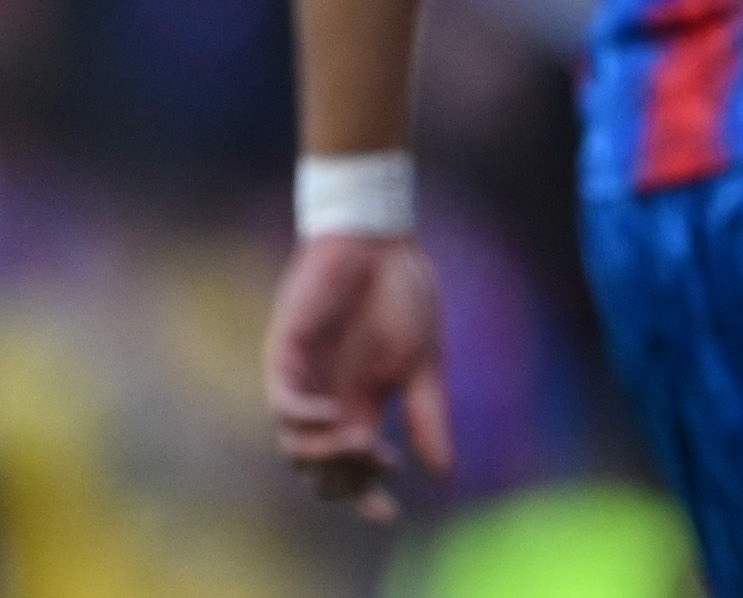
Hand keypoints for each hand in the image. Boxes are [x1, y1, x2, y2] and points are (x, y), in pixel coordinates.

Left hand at [265, 233, 453, 520]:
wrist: (381, 242)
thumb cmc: (404, 295)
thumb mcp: (426, 363)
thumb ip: (429, 414)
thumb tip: (445, 473)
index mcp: (360, 405)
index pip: (354, 469)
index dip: (367, 495)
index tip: (390, 513)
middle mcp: (327, 402)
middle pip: (320, 467)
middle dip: (348, 477)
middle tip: (382, 460)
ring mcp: (303, 380)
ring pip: (295, 445)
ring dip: (326, 453)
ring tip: (363, 440)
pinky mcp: (285, 354)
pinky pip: (283, 403)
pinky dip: (304, 418)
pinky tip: (333, 414)